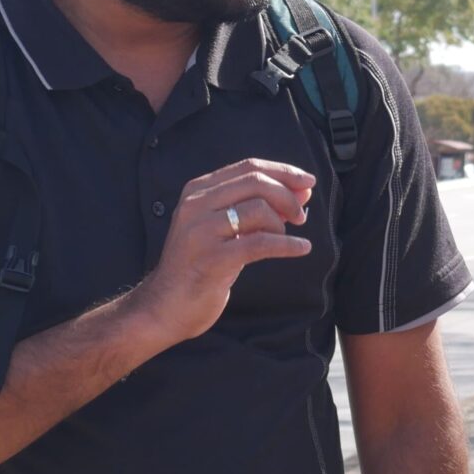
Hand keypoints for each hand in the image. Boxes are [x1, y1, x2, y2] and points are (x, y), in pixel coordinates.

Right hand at [124, 159, 314, 350]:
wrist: (165, 306)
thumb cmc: (202, 266)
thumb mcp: (227, 229)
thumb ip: (259, 207)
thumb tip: (302, 190)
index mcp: (197, 191)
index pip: (248, 167)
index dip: (283, 172)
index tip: (308, 181)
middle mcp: (195, 205)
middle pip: (255, 182)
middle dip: (288, 195)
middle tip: (301, 216)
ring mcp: (200, 231)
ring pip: (258, 209)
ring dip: (281, 224)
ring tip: (283, 239)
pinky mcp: (212, 259)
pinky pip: (260, 243)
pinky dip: (287, 245)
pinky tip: (302, 248)